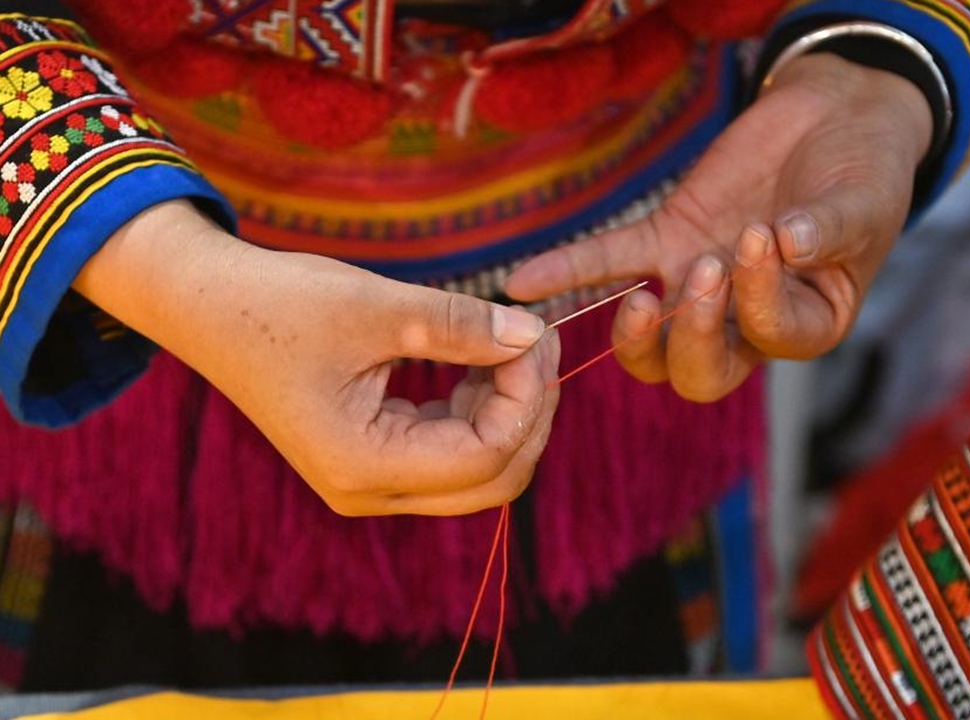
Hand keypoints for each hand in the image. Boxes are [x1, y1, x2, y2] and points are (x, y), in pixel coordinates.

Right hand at [75, 201, 560, 515]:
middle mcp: (370, 490)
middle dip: (529, 413)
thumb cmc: (278, 303)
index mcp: (364, 465)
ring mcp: (372, 479)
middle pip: (492, 480)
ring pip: (478, 468)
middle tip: (539, 341)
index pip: (485, 455)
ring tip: (516, 340)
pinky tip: (485, 356)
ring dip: (509, 410)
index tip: (534, 334)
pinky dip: (480, 407)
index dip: (525, 397)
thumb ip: (461, 325)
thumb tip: (532, 334)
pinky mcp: (374, 456)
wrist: (206, 307)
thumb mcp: (377, 307)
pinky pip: (451, 448)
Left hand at [505, 53, 931, 400]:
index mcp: (804, 323)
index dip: (757, 299)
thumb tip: (790, 243)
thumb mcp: (865, 203)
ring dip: (637, 334)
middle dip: (692, 339)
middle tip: (702, 276)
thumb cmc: (864, 174)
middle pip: (700, 373)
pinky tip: (521, 283)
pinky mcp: (665, 240)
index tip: (761, 237)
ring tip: (641, 301)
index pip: (770, 338)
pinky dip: (567, 272)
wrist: (834, 120)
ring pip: (651, 345)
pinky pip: (610, 264)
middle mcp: (746, 319)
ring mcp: (698, 284)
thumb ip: (833, 229)